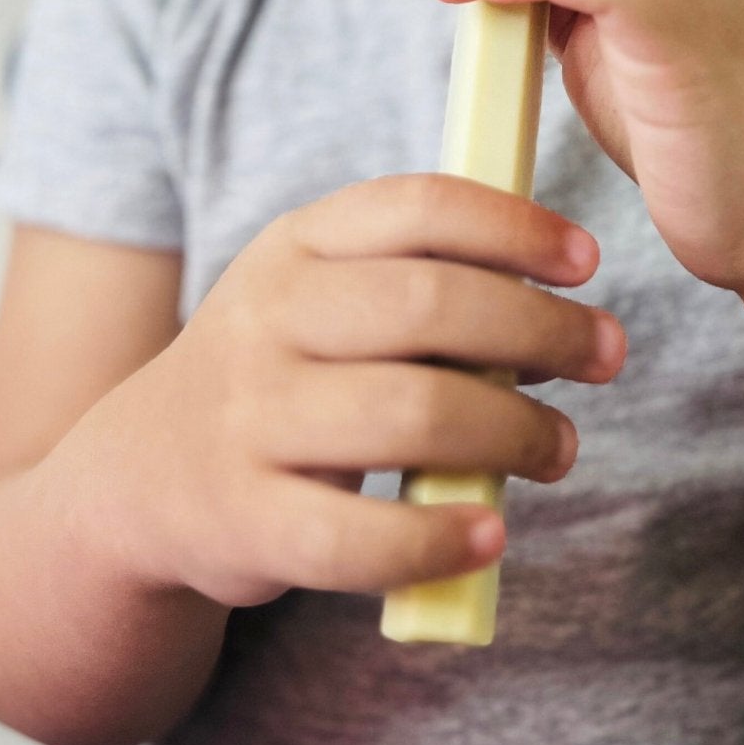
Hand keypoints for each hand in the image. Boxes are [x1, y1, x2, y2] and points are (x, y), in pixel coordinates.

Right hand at [102, 176, 625, 607]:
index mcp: (296, 244)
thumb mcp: (321, 297)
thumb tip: (560, 309)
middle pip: (428, 305)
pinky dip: (436, 538)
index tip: (586, 259)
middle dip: (539, 327)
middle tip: (605, 354)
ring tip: (559, 448)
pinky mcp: (243, 519)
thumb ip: (419, 285)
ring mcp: (249, 418)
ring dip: (513, 432)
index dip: (513, 225)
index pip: (416, 205)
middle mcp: (266, 318)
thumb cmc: (279, 373)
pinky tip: (489, 534)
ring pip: (411, 415)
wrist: (137, 478)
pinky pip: (356, 536)